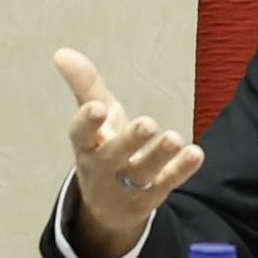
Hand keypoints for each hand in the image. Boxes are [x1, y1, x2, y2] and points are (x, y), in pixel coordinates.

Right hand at [55, 50, 204, 257]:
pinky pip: (167, 182)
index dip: (87, 122)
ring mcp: (127, 185)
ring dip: (159, 156)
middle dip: (129, 141)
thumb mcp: (93, 116)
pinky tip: (195, 153)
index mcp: (86, 144)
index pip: (81, 134)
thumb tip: (62, 53)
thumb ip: (83, 84)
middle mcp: (104, 166)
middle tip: (147, 123)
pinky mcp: (152, 194)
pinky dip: (181, 170)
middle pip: (114, 156)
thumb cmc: (100, 147)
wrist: (108, 204)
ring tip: (174, 138)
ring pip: (142, 173)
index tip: (97, 108)